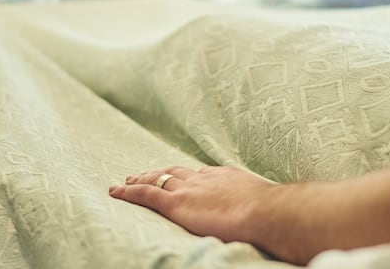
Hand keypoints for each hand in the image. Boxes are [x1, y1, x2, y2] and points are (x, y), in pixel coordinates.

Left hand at [109, 165, 272, 245]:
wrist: (267, 212)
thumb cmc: (273, 214)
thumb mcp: (264, 203)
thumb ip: (254, 206)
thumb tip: (263, 216)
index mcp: (224, 177)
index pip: (199, 175)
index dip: (185, 176)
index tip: (178, 177)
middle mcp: (203, 178)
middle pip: (174, 171)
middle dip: (158, 172)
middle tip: (143, 173)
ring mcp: (188, 189)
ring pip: (156, 179)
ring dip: (140, 179)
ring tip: (126, 181)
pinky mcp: (176, 203)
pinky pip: (146, 194)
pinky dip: (129, 192)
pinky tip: (116, 191)